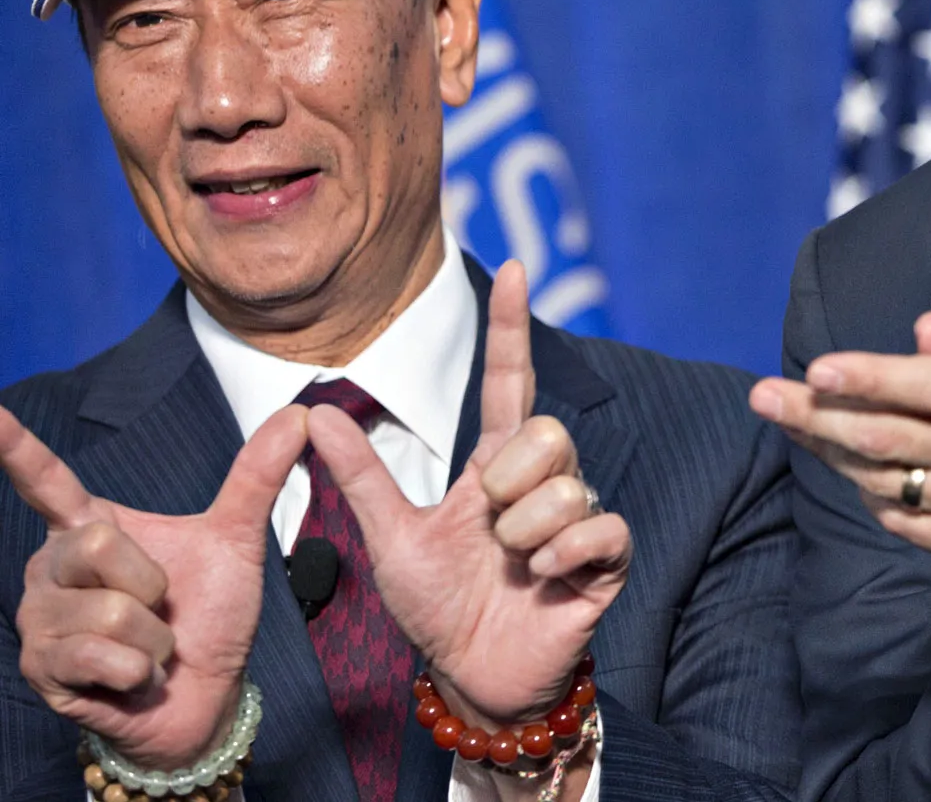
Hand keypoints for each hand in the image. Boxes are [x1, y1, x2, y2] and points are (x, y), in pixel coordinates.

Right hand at [0, 406, 305, 769]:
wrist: (204, 694)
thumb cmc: (208, 615)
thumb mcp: (235, 541)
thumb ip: (256, 477)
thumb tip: (300, 412)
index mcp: (89, 528)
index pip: (47, 484)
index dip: (15, 449)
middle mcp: (51, 567)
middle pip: (98, 545)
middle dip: (151, 583)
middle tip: (160, 608)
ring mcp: (39, 619)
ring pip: (108, 609)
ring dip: (152, 637)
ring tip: (148, 647)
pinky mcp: (42, 668)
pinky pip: (104, 656)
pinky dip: (140, 670)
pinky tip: (134, 678)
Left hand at [303, 261, 628, 738]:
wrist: (473, 678)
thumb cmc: (436, 607)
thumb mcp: (390, 540)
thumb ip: (361, 478)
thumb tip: (311, 412)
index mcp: (493, 468)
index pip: (509, 381)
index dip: (510, 327)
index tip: (512, 268)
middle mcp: (540, 483)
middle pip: (547, 429)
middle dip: (509, 476)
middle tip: (487, 522)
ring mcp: (576, 519)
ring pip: (567, 484)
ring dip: (524, 530)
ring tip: (509, 564)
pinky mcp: (603, 560)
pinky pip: (598, 527)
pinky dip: (561, 553)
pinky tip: (539, 577)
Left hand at [752, 175, 930, 607]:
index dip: (875, 378)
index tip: (820, 367)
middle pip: (893, 437)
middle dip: (820, 418)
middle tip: (764, 395)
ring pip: (889, 479)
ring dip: (833, 452)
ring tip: (785, 423)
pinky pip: (908, 520)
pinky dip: (872, 492)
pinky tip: (843, 466)